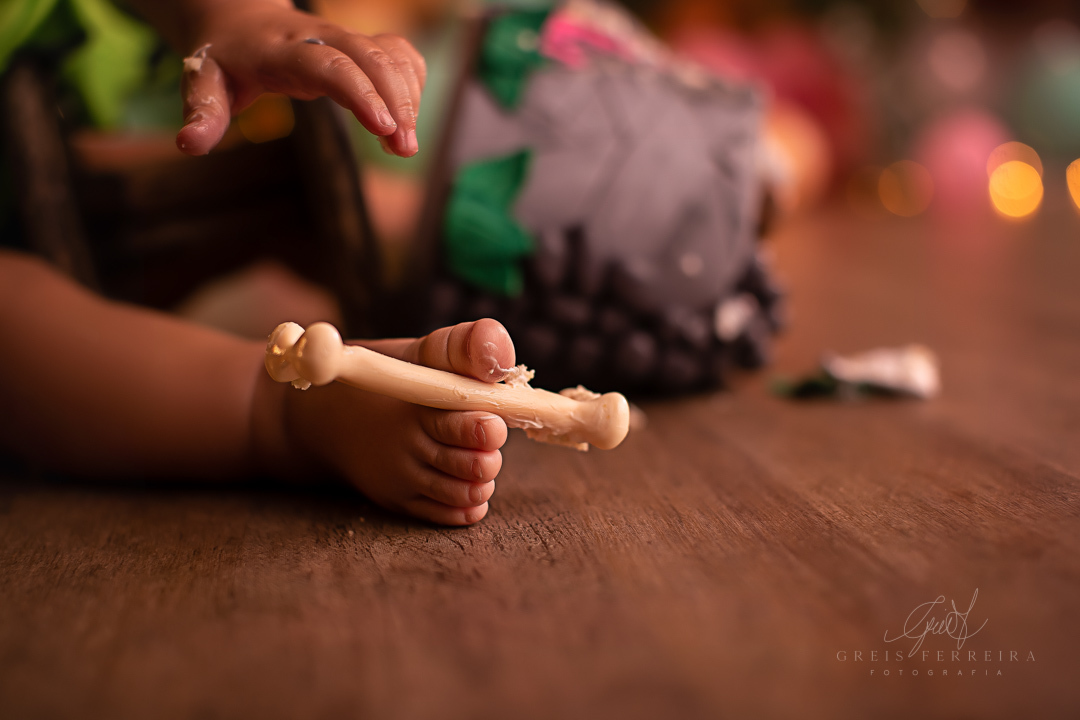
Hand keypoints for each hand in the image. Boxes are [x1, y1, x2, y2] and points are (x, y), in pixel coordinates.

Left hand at [177, 0, 424, 157]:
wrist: (236, 18)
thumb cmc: (222, 59)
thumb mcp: (202, 82)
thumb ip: (202, 112)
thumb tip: (189, 145)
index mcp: (283, 48)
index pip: (330, 65)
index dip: (360, 92)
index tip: (383, 128)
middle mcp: (321, 36)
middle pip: (371, 58)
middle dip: (396, 101)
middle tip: (405, 149)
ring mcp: (345, 36)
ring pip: (391, 56)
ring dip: (409, 98)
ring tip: (406, 145)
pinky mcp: (362, 42)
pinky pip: (400, 56)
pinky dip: (412, 85)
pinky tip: (407, 118)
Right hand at [271, 320, 515, 525]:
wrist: (327, 418)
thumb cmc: (391, 379)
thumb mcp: (419, 354)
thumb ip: (461, 348)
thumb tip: (502, 356)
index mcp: (414, 407)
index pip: (457, 426)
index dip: (483, 429)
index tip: (494, 424)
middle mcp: (406, 447)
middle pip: (470, 465)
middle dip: (491, 456)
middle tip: (489, 441)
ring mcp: (401, 478)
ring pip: (463, 493)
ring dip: (484, 480)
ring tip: (481, 460)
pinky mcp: (398, 501)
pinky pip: (446, 514)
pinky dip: (470, 504)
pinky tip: (471, 484)